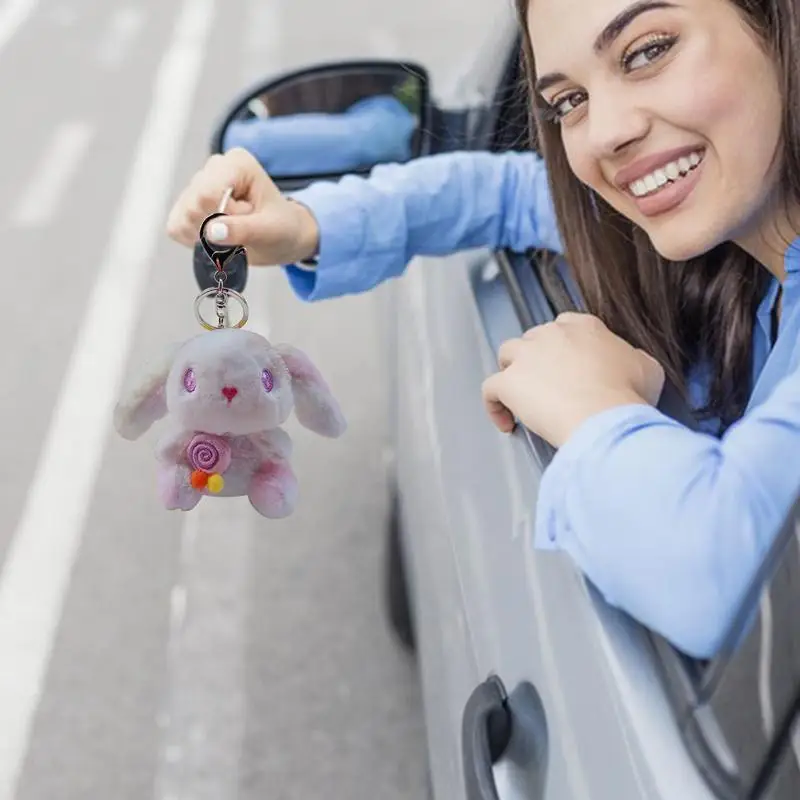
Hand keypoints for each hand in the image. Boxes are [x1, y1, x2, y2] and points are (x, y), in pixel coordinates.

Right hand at [166, 148, 319, 265]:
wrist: (280, 237)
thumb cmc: (281, 228)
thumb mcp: (271, 231)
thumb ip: (243, 229)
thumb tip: (210, 232)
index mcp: (236, 162)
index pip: (209, 192)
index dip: (225, 215)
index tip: (248, 217)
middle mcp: (213, 168)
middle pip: (194, 205)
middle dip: (217, 227)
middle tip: (243, 227)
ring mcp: (196, 186)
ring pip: (183, 218)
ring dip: (208, 236)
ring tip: (232, 231)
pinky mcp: (184, 207)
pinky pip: (176, 228)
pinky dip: (196, 240)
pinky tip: (217, 237)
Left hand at [482, 312, 664, 447]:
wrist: (605, 417)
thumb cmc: (627, 396)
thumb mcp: (647, 368)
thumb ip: (633, 359)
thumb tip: (633, 365)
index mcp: (583, 327)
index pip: (564, 326)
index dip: (563, 347)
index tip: (567, 365)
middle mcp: (550, 334)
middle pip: (533, 339)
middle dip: (537, 360)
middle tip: (547, 386)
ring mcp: (526, 357)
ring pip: (507, 355)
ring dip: (512, 373)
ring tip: (521, 397)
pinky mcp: (508, 383)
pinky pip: (490, 390)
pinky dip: (494, 406)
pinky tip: (507, 422)